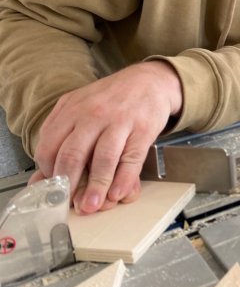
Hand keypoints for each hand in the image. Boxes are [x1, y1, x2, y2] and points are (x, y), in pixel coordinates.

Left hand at [32, 61, 182, 213]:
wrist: (150, 80)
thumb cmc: (112, 99)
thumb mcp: (80, 108)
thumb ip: (60, 137)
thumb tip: (42, 178)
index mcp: (72, 110)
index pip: (49, 146)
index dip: (49, 172)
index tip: (53, 188)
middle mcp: (93, 114)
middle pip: (73, 153)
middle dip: (68, 184)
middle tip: (67, 204)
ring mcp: (120, 121)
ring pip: (103, 158)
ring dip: (96, 187)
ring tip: (92, 205)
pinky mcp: (143, 128)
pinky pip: (131, 158)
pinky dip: (124, 179)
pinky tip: (117, 193)